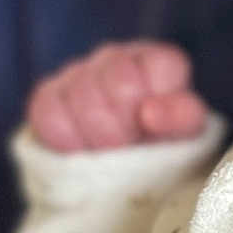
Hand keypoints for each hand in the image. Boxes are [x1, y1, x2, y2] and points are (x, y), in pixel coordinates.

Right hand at [26, 41, 209, 151]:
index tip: (157, 128)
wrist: (120, 173)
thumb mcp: (185, 134)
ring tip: (109, 151)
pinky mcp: (48, 96)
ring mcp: (78, 74)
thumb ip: (182, 116)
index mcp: (157, 62)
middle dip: (130, 126)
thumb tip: (150, 112)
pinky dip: (68, 139)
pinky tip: (81, 149)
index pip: (162, 66)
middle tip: (131, 145)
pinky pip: (50, 113)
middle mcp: (117, 59)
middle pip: (121, 83)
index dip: (162, 106)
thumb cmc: (160, 145)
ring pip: (83, 97)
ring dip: (99, 136)